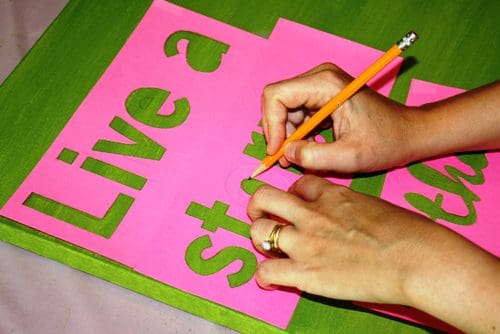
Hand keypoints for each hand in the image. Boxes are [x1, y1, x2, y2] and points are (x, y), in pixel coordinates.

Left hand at [247, 175, 499, 332]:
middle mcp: (310, 214)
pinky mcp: (305, 274)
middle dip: (257, 205)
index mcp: (330, 194)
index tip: (296, 204)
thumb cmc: (406, 231)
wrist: (416, 259)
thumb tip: (341, 214)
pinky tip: (272, 277)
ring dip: (259, 239)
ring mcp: (304, 243)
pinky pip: (267, 271)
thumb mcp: (371, 204)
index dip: (293, 194)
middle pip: (264, 197)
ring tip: (268, 248)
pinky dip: (265, 275)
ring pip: (258, 232)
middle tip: (260, 215)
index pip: (297, 184)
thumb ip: (347, 205)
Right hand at [261, 63, 421, 172]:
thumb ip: (314, 158)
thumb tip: (286, 154)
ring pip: (284, 108)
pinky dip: (296, 132)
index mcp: (326, 84)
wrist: (408, 132)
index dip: (271, 126)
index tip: (277, 152)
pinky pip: (296, 111)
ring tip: (296, 158)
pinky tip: (306, 149)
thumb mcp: (350, 156)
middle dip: (277, 131)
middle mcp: (320, 77)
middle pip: (277, 100)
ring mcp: (320, 84)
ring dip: (286, 134)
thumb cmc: (386, 141)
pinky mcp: (322, 94)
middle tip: (284, 158)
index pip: (277, 95)